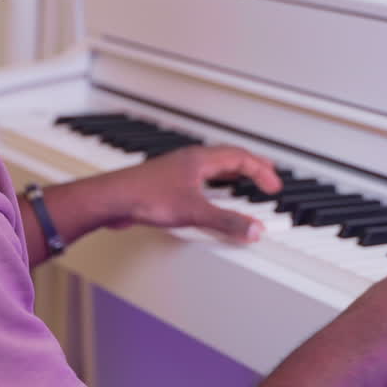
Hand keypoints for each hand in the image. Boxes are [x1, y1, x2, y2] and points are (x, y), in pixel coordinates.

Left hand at [105, 146, 281, 241]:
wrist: (111, 199)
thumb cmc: (144, 195)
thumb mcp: (193, 212)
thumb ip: (226, 221)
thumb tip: (253, 229)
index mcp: (200, 159)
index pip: (241, 157)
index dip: (262, 171)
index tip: (275, 186)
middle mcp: (190, 160)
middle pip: (229, 158)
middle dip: (251, 168)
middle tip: (267, 177)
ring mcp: (177, 171)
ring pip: (213, 168)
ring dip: (233, 176)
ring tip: (245, 186)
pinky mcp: (166, 185)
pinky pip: (199, 181)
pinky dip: (214, 187)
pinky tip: (210, 201)